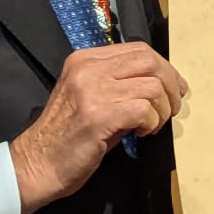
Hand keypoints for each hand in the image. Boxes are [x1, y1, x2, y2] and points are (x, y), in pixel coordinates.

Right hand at [10, 44, 184, 213]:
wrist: (38, 164)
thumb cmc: (67, 135)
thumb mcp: (90, 96)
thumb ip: (119, 83)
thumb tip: (162, 84)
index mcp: (85, 60)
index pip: (139, 50)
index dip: (165, 68)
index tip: (175, 88)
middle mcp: (88, 69)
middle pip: (149, 62)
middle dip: (170, 85)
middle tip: (172, 107)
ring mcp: (92, 91)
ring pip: (151, 87)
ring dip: (162, 110)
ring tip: (153, 125)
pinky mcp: (98, 116)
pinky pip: (144, 110)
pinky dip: (151, 123)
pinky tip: (141, 134)